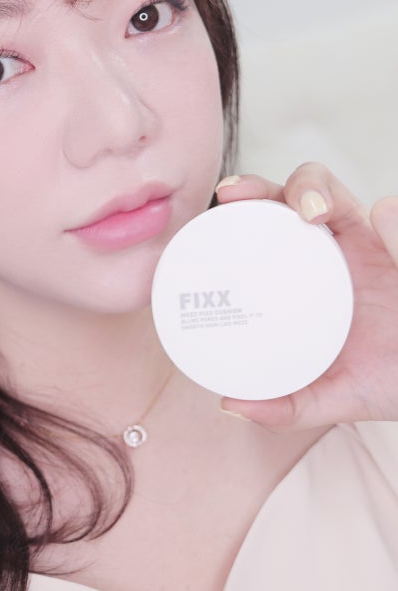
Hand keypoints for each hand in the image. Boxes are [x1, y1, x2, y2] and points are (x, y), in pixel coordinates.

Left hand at [214, 163, 397, 429]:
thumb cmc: (389, 380)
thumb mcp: (335, 396)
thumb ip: (288, 406)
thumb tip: (230, 405)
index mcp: (302, 278)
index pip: (259, 233)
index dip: (233, 216)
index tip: (213, 212)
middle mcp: (327, 252)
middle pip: (283, 202)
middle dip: (258, 188)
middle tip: (235, 196)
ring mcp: (366, 242)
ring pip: (331, 193)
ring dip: (314, 189)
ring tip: (312, 212)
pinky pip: (393, 217)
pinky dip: (389, 219)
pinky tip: (381, 221)